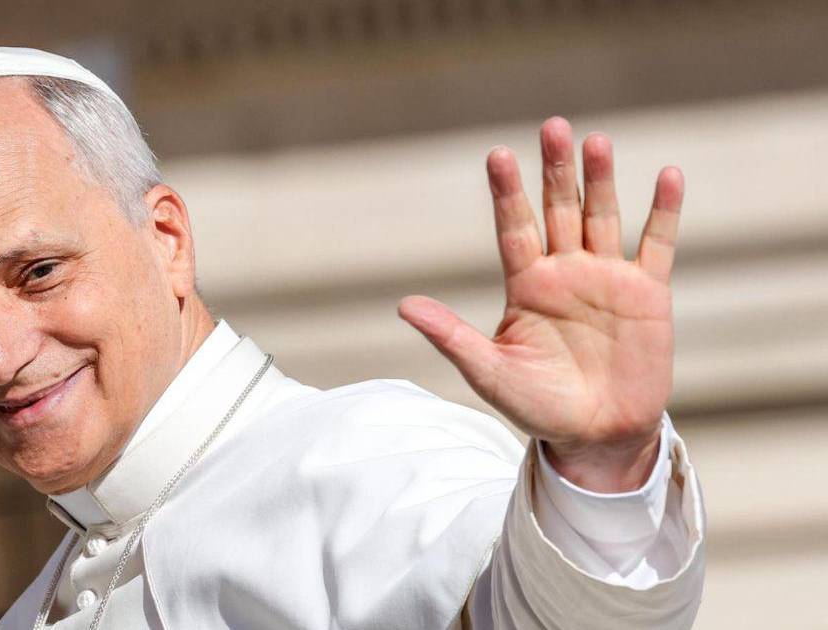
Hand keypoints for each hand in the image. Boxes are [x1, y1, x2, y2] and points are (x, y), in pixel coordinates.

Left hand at [398, 117, 682, 491]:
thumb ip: (451, 337)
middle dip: (555, 171)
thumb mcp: (488, 373)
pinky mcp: (647, 294)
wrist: (595, 434)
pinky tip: (667, 175)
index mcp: (526, 285)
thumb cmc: (537, 406)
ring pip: (603, 217)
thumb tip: (402, 306)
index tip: (497, 155)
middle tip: (553, 127)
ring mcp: (606, 278)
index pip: (513, 227)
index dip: (506, 193)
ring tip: (595, 141)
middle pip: (558, 209)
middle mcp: (564, 271)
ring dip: (600, 180)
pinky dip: (663, 212)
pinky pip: (656, 245)